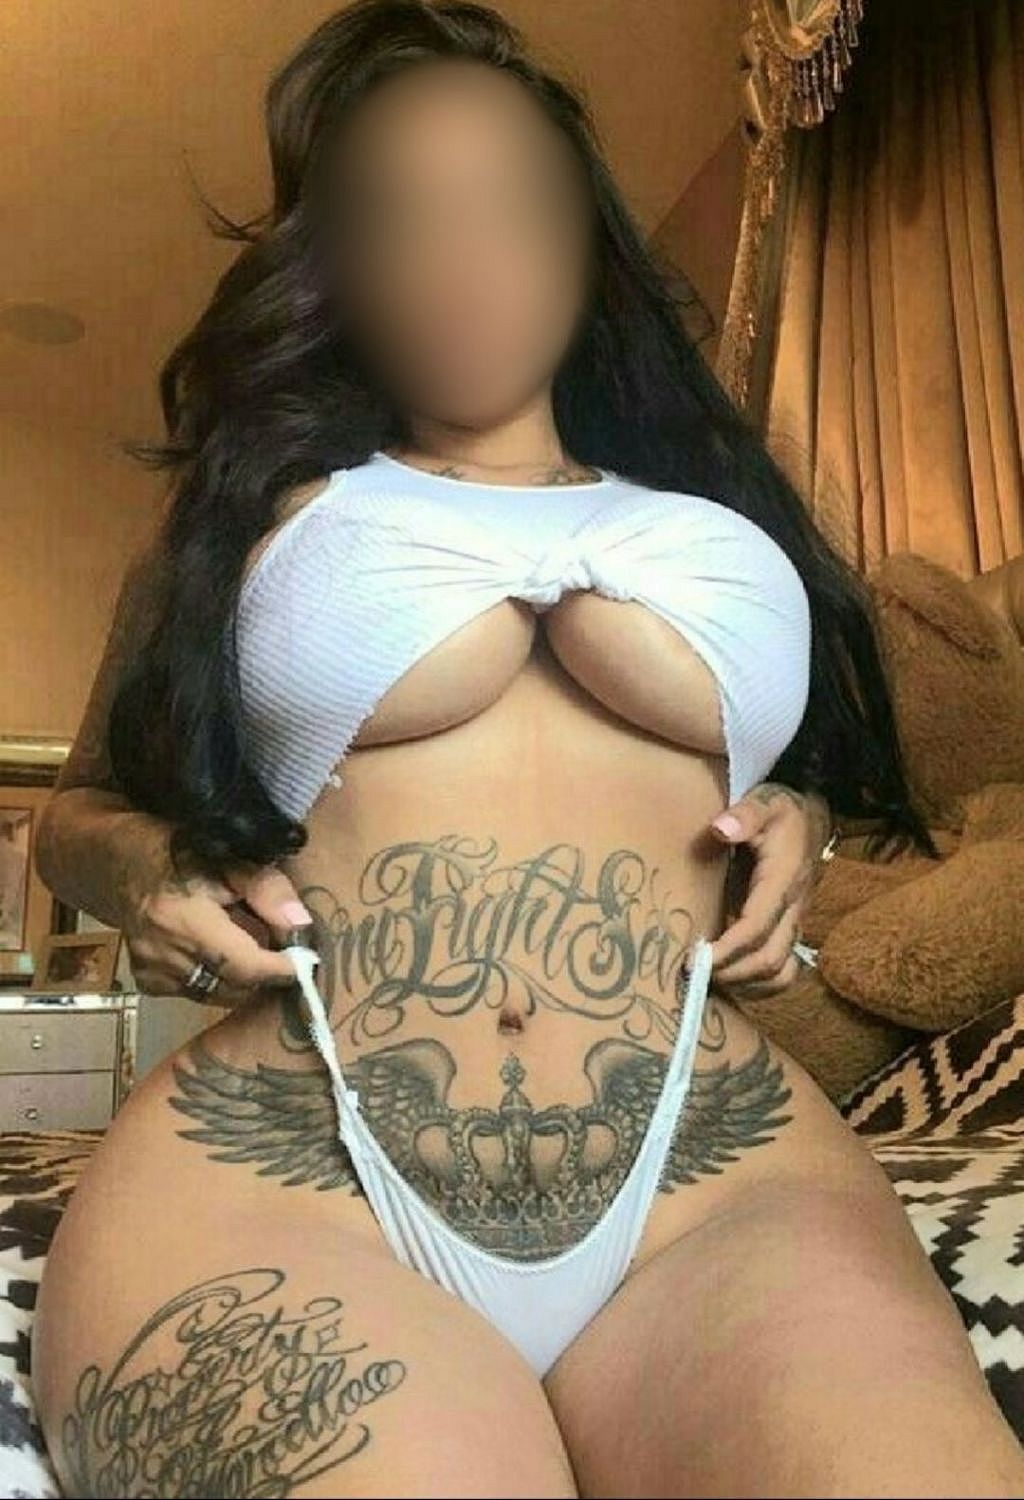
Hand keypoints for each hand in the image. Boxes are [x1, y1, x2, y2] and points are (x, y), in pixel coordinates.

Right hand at [117, 823, 313, 1004]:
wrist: (119, 860)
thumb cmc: (178, 850)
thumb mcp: (227, 857)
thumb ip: (266, 890)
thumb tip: (300, 926)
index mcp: (182, 919)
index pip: (242, 964)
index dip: (279, 968)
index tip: (306, 962)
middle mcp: (162, 954)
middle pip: (234, 985)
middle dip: (265, 973)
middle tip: (283, 949)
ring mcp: (151, 972)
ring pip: (218, 994)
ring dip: (242, 977)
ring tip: (250, 944)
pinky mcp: (147, 983)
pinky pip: (197, 992)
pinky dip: (217, 979)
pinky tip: (218, 951)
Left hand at [706, 783, 831, 998]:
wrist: (811, 818)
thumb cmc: (781, 811)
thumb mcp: (765, 802)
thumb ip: (745, 814)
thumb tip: (721, 829)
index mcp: (783, 880)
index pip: (757, 927)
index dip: (727, 949)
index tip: (694, 959)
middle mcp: (793, 908)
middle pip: (770, 959)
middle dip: (731, 973)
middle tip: (692, 974)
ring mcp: (794, 922)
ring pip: (780, 972)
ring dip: (745, 984)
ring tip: (708, 981)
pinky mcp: (789, 929)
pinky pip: (783, 970)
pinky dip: (759, 985)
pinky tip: (730, 981)